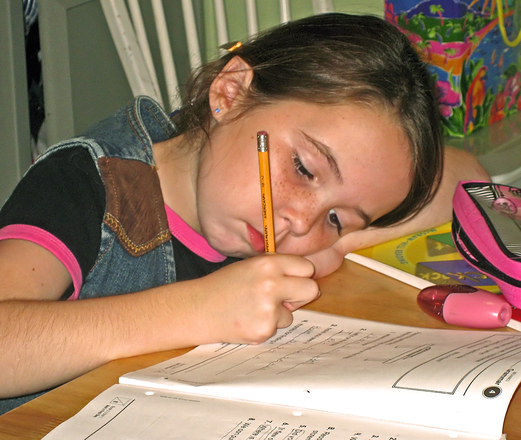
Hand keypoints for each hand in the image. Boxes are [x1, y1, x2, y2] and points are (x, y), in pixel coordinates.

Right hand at [194, 254, 319, 344]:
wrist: (198, 309)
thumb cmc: (224, 285)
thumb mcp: (250, 265)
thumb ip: (276, 268)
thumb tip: (305, 278)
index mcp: (268, 264)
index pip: (306, 267)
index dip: (300, 274)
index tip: (292, 279)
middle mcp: (272, 284)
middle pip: (311, 289)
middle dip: (301, 294)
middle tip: (284, 296)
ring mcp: (269, 309)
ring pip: (292, 313)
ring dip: (278, 313)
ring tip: (252, 308)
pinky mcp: (264, 330)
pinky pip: (277, 327)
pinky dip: (266, 325)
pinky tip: (247, 319)